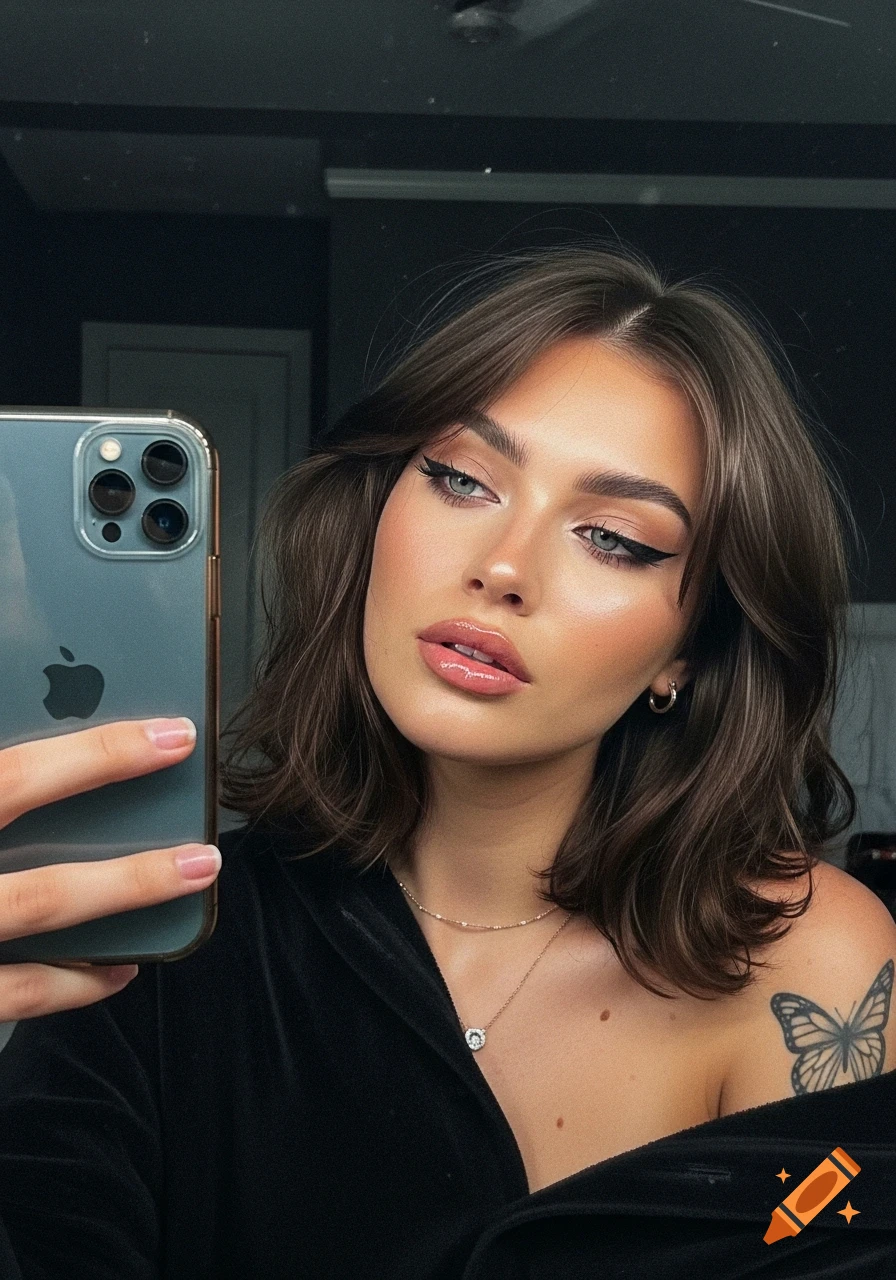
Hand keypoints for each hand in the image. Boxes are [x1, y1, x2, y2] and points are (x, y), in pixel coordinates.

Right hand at [0, 717, 219, 1020]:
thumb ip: (10, 781)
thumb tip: (56, 722)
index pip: (19, 775)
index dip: (99, 752)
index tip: (175, 733)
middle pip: (39, 840)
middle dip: (133, 838)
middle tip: (203, 820)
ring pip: (42, 907)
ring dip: (127, 887)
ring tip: (196, 868)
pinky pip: (19, 994)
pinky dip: (76, 982)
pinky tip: (118, 969)